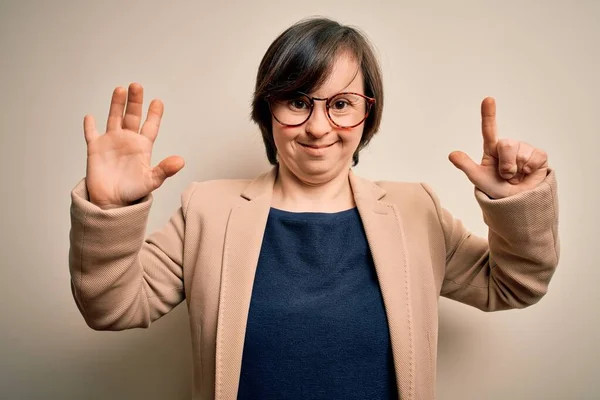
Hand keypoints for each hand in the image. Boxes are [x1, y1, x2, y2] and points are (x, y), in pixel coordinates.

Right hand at [84, 83, 184, 208]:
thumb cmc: (133, 192)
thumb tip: (181, 161)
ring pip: (114, 119)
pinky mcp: (95, 149)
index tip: (158, 101)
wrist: (113, 203)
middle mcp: (127, 141)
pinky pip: (91, 134)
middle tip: (137, 86)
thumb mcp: (152, 180)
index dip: (154, 114)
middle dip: (135, 102)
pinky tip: (90, 117)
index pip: (150, 126)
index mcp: (142, 147)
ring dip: (116, 105)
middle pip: (132, 116)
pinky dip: (90, 126)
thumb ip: (165, 169)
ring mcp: (111, 143)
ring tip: (120, 90)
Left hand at [448, 97, 548, 198]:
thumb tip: (451, 154)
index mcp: (492, 149)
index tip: (488, 99)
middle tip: (506, 176)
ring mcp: (524, 149)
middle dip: (506, 165)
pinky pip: (536, 157)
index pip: (489, 129)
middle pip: (507, 145)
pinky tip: (528, 174)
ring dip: (518, 170)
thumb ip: (466, 165)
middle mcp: (508, 146)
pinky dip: (531, 169)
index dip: (489, 114)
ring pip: (522, 153)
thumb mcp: (478, 178)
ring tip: (516, 176)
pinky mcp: (538, 156)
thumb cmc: (495, 188)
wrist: (515, 202)